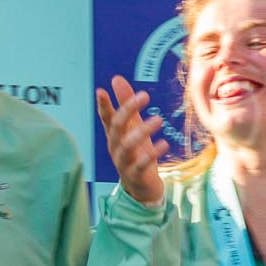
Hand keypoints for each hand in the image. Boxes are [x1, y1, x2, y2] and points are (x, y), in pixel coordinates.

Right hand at [96, 75, 167, 206]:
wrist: (141, 186)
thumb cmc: (136, 153)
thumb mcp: (132, 127)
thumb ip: (125, 104)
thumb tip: (116, 79)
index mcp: (114, 134)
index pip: (106, 117)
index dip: (103, 105)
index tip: (101, 91)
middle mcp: (115, 146)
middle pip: (117, 127)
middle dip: (128, 110)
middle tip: (144, 95)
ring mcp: (123, 161)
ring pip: (127, 144)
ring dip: (142, 130)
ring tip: (158, 119)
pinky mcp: (135, 174)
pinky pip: (141, 164)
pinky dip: (152, 154)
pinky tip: (164, 144)